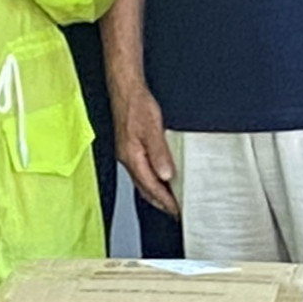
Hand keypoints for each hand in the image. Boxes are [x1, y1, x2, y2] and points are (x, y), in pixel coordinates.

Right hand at [114, 74, 179, 214]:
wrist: (125, 90)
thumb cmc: (136, 105)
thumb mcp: (152, 128)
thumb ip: (159, 153)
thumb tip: (166, 175)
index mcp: (132, 157)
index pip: (151, 187)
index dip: (165, 200)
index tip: (177, 210)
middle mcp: (128, 159)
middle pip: (145, 189)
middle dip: (160, 202)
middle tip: (175, 211)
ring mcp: (128, 154)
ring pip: (142, 182)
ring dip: (156, 193)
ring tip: (170, 200)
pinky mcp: (130, 148)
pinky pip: (142, 171)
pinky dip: (152, 180)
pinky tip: (160, 178)